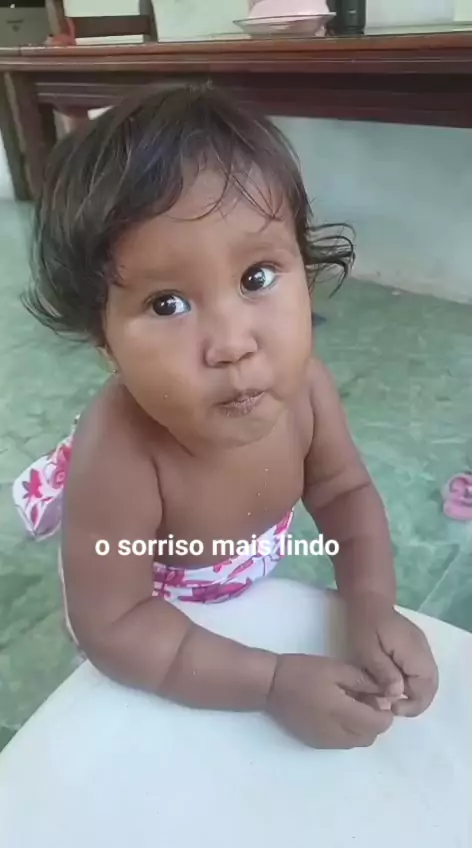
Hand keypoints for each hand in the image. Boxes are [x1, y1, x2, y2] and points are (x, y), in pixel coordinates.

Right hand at [265, 654, 392, 748]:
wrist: (270, 686)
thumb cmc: (303, 672)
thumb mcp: (336, 668)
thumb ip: (363, 682)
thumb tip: (384, 693)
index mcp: (344, 714)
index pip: (379, 725)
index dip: (386, 712)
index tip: (380, 695)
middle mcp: (338, 735)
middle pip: (370, 737)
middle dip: (375, 721)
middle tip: (367, 698)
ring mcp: (326, 742)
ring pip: (357, 742)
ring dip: (362, 727)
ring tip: (351, 704)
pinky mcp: (316, 742)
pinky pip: (342, 741)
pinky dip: (348, 731)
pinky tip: (337, 711)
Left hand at [346, 593, 438, 716]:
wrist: (368, 599)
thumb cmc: (364, 625)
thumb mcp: (367, 650)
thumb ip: (384, 672)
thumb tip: (398, 694)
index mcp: (414, 652)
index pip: (426, 688)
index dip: (413, 704)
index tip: (392, 708)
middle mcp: (423, 651)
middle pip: (430, 685)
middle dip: (414, 701)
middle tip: (392, 707)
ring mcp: (421, 648)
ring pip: (426, 679)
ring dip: (413, 692)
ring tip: (391, 698)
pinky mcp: (415, 646)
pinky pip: (420, 670)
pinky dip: (411, 681)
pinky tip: (393, 683)